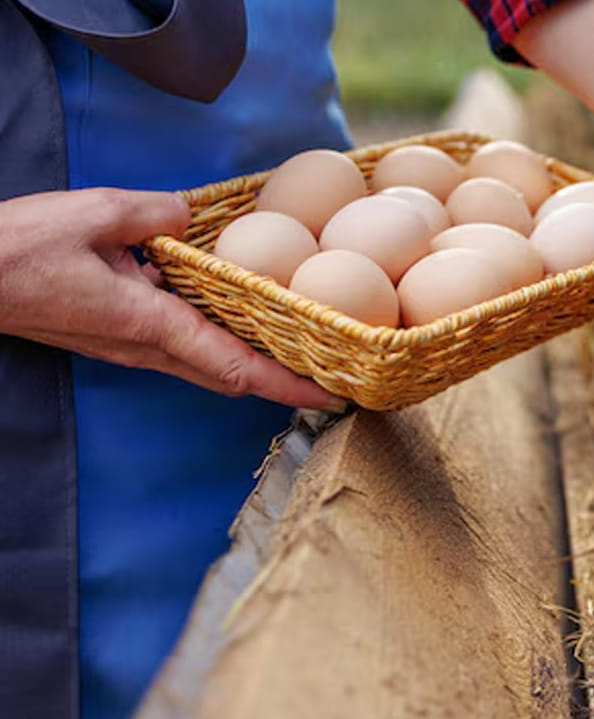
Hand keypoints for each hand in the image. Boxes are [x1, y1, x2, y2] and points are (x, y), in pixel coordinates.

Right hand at [0, 188, 343, 409]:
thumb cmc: (17, 249)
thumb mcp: (95, 212)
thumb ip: (155, 214)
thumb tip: (191, 218)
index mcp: (151, 323)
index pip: (235, 366)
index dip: (287, 385)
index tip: (328, 397)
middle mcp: (145, 346)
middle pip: (229, 377)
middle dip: (281, 382)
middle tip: (330, 377)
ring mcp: (128, 346)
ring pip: (205, 366)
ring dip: (252, 364)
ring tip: (297, 350)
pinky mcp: (115, 336)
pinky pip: (180, 348)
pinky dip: (218, 343)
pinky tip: (233, 317)